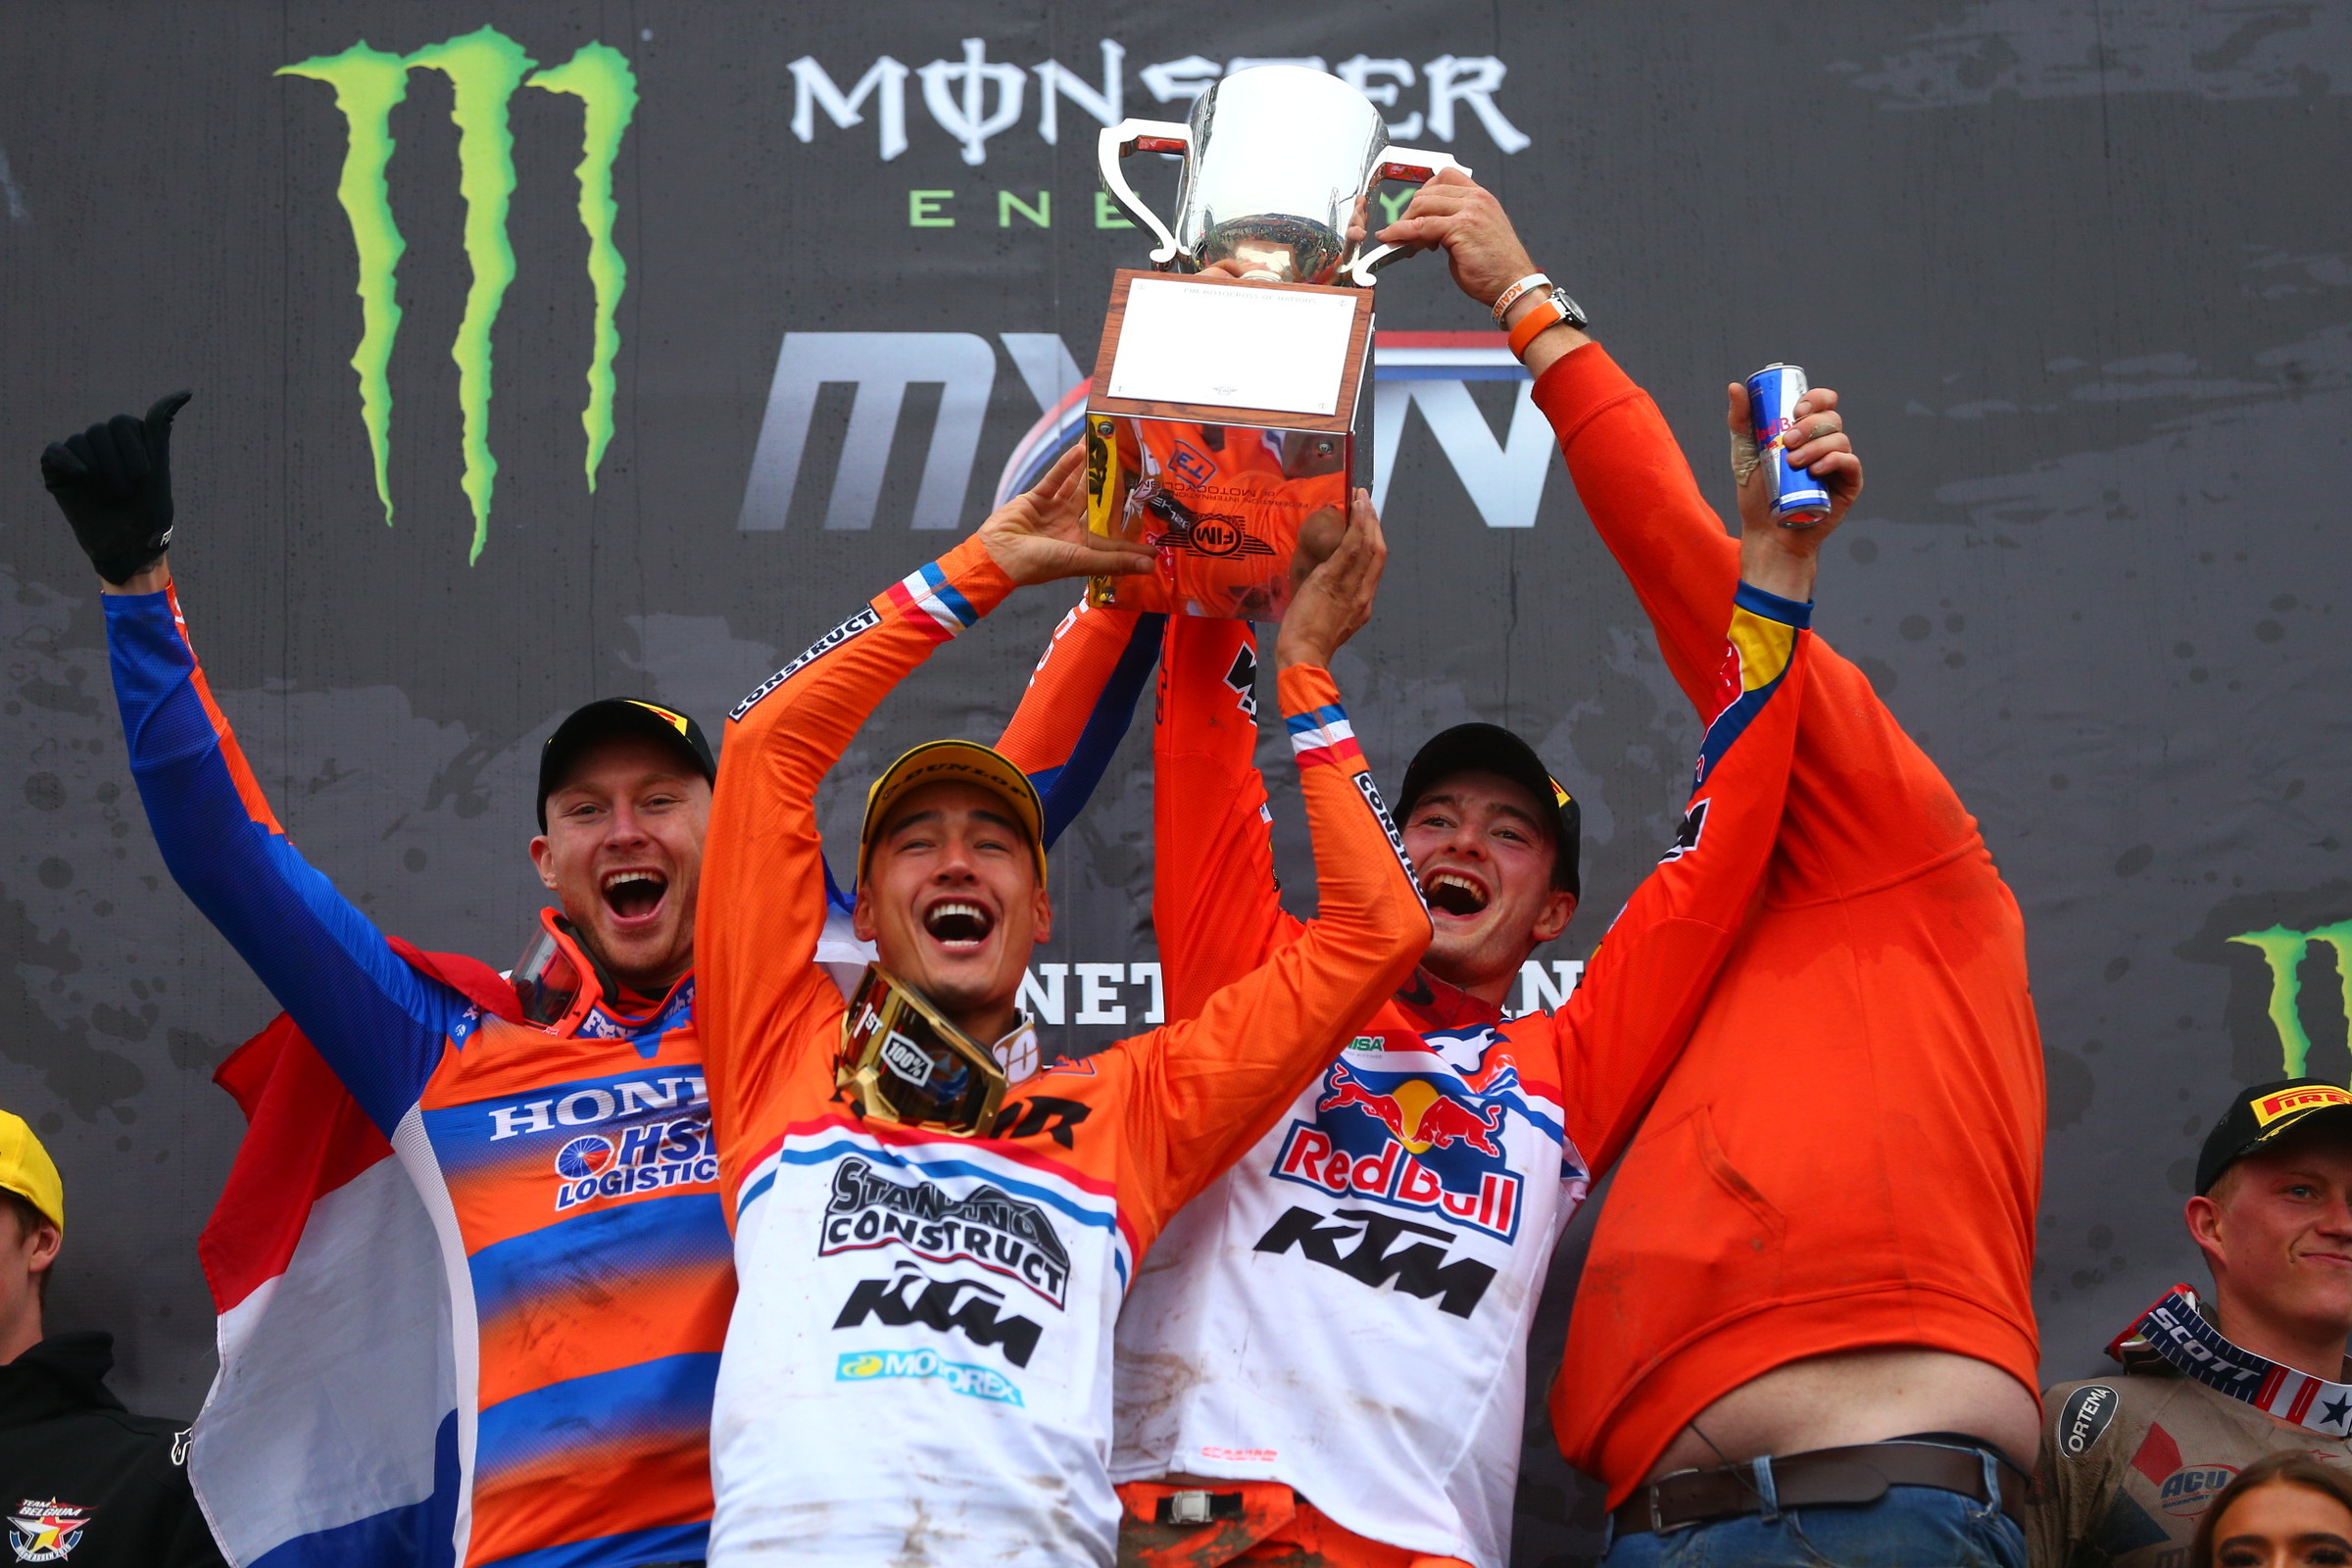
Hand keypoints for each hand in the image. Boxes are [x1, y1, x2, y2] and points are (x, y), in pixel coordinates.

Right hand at [40, 392, 191, 584]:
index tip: (158, 452)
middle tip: (129, 492)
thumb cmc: (148, 514)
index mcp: (131, 439)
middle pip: (105, 429)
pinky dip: (67, 459)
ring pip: (84, 440)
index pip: (127, 423)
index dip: (139, 444)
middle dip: (122, 462)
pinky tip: (82, 475)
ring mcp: (81, 455)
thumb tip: (184, 391)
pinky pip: (55, 451)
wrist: (127, 548)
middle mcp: (105, 443)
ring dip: (102, 469)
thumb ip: (160, 432)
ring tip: (113, 495)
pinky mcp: (59, 470)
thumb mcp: (159, 472)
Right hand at [975, 442, 1154, 586]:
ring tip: (1104, 447)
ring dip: (1089, 468)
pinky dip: (1066, 465)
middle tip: (1127, 465)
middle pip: (1096, 504)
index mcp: (1082, 547)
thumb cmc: (1039, 564)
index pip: (1113, 541)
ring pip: (1076, 486)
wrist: (997, 556)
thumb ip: (1115, 562)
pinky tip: (1080, 450)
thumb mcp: (1081, 561)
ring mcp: (1053, 511)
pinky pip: (1054, 479)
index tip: (1154, 530)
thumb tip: (1150, 567)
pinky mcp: (1036, 498)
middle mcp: (1070, 527)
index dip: (1132, 538)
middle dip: (1110, 487)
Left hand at [1275, 489, 1384, 670]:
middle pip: (1377, 552)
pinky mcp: (1333, 580)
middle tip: (1367, 503)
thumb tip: (1327, 586)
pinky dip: (1357, 526)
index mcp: (1362, 605)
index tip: (1369, 524)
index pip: (1374, 567)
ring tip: (1361, 498)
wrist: (1304, 654)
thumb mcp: (1330, 622)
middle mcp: (1362, 594)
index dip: (1375, 541)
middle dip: (1374, 524)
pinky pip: (1351, 548)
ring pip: (1367, 546)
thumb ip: (1335, 603)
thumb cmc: (1309, 643)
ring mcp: (1350, 586)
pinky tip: (1355, 510)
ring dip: (1366, 518)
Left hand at [1374, 169, 1537, 312]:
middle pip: (1429, 190)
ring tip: (1404, 242)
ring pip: (1422, 204)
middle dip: (1411, 212)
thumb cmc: (1496, 268)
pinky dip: (1400, 231)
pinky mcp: (1461, 228)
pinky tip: (1391, 238)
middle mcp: (1477, 199)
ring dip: (1405, 223)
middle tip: (1405, 233)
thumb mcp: (1474, 236)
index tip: (1416, 212)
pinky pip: (1420, 225)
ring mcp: (1470, 211)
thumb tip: (1426, 229)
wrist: (1514, 286)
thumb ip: (1453, 225)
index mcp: (1481, 198)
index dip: (1425, 193)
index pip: (1445, 178)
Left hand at [1725, 382, 1860, 600]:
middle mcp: (1826, 443)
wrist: (1766, 531)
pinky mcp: (1848, 484)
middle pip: (1831, 418)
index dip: (1815, 399)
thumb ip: (1741, 420)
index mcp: (1808, 430)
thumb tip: (1735, 387)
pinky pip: (1851, 463)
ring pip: (1840, 439)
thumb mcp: (1744, 452)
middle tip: (1788, 441)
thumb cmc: (1757, 493)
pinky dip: (1835, 461)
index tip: (1795, 410)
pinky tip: (1816, 469)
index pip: (1823, 402)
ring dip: (1816, 446)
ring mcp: (1839, 463)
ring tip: (1793, 462)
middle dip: (1810, 425)